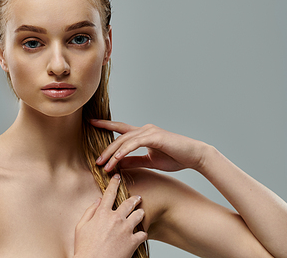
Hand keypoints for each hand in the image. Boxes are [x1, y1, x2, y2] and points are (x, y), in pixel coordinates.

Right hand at [74, 174, 146, 257]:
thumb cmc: (84, 249)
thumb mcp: (81, 227)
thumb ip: (90, 211)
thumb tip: (98, 200)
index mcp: (102, 214)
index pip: (110, 193)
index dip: (114, 183)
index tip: (117, 177)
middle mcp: (116, 219)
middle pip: (129, 203)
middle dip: (135, 198)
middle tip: (138, 197)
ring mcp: (126, 230)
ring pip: (139, 215)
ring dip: (140, 213)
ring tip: (141, 213)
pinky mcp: (133, 242)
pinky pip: (143, 234)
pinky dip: (142, 234)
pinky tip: (140, 235)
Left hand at [91, 120, 209, 172]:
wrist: (194, 156)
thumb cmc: (175, 158)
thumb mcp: (149, 161)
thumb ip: (133, 161)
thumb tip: (118, 163)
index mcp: (143, 134)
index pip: (120, 128)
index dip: (105, 125)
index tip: (91, 123)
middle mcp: (144, 129)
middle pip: (118, 137)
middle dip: (106, 149)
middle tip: (96, 161)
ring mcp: (149, 131)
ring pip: (124, 140)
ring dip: (112, 153)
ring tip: (104, 165)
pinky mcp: (154, 136)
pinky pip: (134, 144)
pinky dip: (124, 151)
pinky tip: (116, 159)